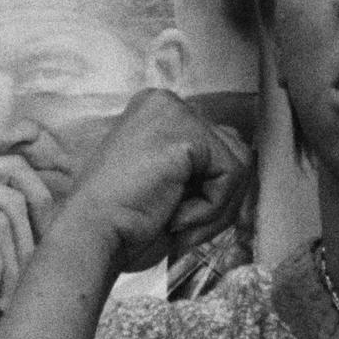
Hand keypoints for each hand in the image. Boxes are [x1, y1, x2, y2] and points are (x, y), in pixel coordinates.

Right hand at [59, 88, 252, 274]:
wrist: (90, 236)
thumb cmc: (120, 222)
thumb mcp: (166, 181)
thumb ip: (202, 165)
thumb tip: (247, 163)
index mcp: (156, 112)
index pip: (217, 145)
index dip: (209, 190)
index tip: (172, 214)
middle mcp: (166, 102)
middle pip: (233, 152)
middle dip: (216, 199)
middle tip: (175, 221)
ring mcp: (176, 113)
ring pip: (238, 165)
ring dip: (214, 207)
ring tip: (174, 218)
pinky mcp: (187, 134)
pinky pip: (231, 176)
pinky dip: (211, 208)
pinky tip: (173, 214)